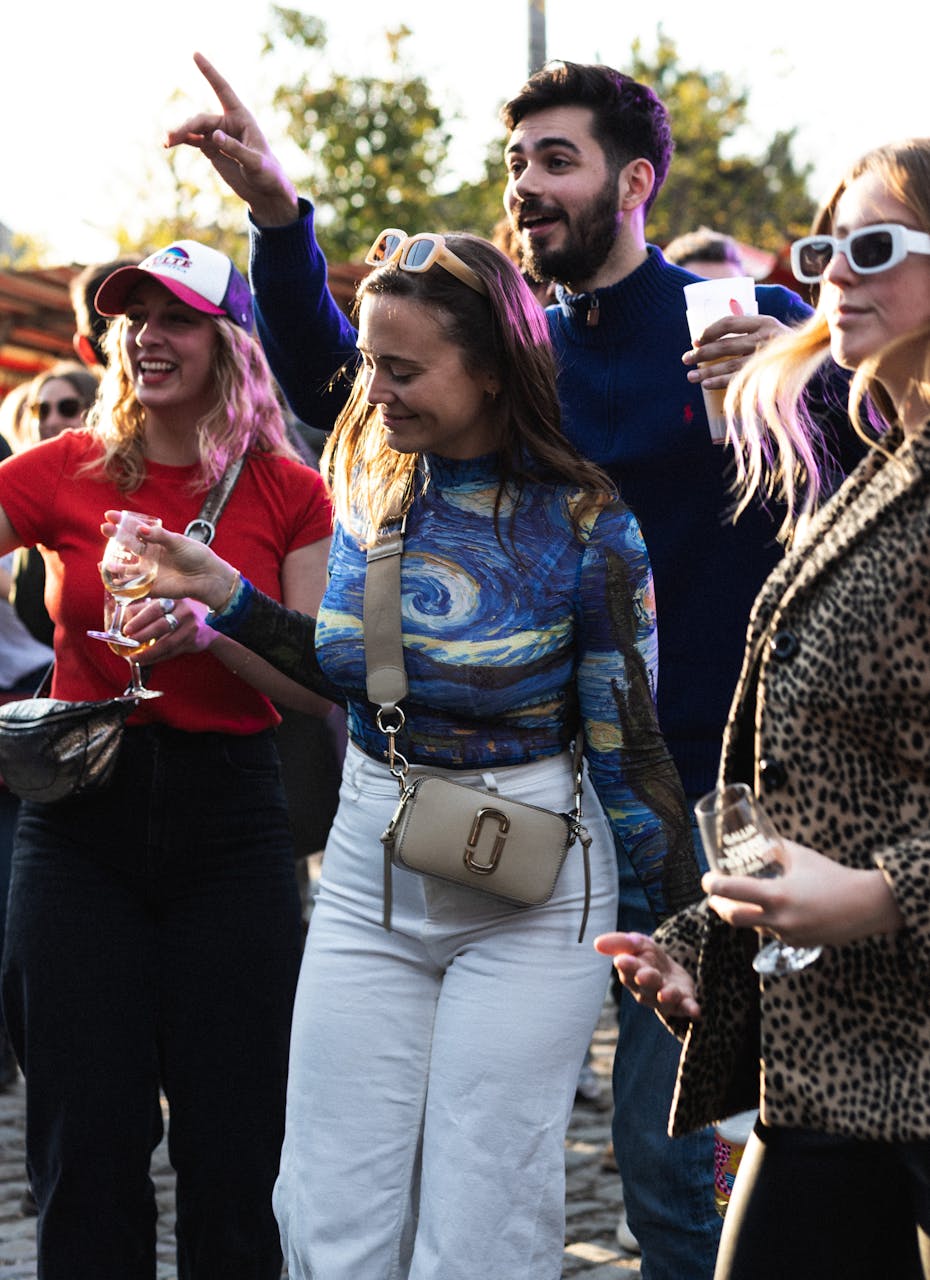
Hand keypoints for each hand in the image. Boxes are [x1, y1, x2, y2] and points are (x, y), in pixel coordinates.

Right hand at [101, 511, 237, 610]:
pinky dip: (121, 587)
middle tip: (104, 528)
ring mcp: (148, 571)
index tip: (109, 515)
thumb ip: (159, 536)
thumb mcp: (178, 541)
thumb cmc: (195, 555)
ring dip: (112, 566)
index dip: (121, 522)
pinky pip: (132, 588)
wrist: (207, 577)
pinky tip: (112, 584)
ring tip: (102, 563)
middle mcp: (148, 556)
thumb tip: (140, 529)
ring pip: (125, 569)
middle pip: (126, 546)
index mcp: (155, 541)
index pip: (134, 530)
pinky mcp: (151, 587)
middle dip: (114, 537)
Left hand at [120, 596, 216, 660]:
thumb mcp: (165, 605)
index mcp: (174, 599)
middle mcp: (184, 611)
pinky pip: (172, 652)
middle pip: (161, 626)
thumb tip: (120, 614)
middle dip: (142, 636)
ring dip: (149, 652)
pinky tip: (146, 660)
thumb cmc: (180, 614)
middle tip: (129, 643)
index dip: (140, 619)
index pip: (155, 608)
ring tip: (134, 657)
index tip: (127, 629)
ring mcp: (191, 627)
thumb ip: (144, 608)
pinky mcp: (193, 641)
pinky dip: (157, 658)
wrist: (208, 626)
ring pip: (167, 643)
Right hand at [165, 51, 299, 225]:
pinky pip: (193, 141)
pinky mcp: (212, 149)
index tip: (195, 54)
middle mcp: (228, 123)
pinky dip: (182, 141)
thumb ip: (236, 149)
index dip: (209, 72)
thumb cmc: (268, 174)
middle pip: (202, 120)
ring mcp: (218, 136)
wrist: (266, 192)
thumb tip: (213, 134)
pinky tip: (170, 143)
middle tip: (173, 138)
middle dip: (187, 127)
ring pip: (194, 130)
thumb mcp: (255, 163)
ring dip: (180, 134)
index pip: (222, 90)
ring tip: (167, 142)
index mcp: (242, 118)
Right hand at [594, 932, 701, 1019]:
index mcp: (633, 973)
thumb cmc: (648, 958)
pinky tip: (695, 1011)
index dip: (627, 966)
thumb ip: (619, 942)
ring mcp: (666, 998)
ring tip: (666, 993)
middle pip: (645, 986)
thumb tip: (597, 943)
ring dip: (666, 997)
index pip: (628, 970)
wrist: (670, 971)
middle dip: (646, 979)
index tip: (623, 960)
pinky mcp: (684, 1002)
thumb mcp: (636, 943)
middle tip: (644, 973)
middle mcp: (647, 989)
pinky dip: (690, 1009)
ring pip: (665, 1000)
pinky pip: (687, 1007)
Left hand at [682, 314, 787, 388]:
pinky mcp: (768, 376)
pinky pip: (738, 380)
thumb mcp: (770, 330)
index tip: (697, 340)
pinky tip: (706, 385)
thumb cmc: (784, 346)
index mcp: (764, 322)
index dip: (709, 331)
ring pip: (729, 365)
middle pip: (725, 346)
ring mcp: (767, 358)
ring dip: (706, 371)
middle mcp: (765, 338)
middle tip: (686, 359)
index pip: (729, 323)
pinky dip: (720, 383)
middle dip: (702, 353)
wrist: (814, 360)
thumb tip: (712, 339)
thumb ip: (748, 330)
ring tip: (690, 376)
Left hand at [702, 839, 905, 946]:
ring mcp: (787, 935)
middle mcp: (779, 919)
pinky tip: (772, 911)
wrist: (866, 906)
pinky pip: (771, 933)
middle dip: (718, 906)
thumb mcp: (800, 856)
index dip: (712, 885)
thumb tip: (755, 845)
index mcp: (776, 895)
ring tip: (740, 899)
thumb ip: (774, 850)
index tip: (707, 879)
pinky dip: (766, 922)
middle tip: (714, 896)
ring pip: (752, 926)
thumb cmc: (832, 876)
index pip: (730, 892)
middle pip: (731, 917)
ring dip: (743, 913)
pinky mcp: (796, 944)